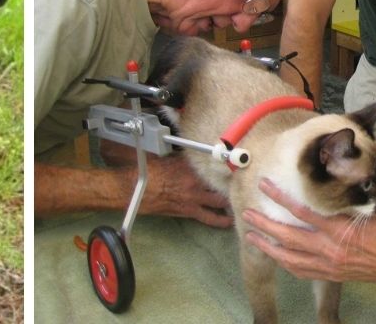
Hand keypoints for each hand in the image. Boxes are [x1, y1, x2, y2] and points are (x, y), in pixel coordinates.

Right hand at [100, 140, 231, 226]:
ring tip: (240, 200)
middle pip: (220, 182)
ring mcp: (192, 197)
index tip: (235, 162)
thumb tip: (188, 155)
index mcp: (187, 165)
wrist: (132, 190)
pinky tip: (228, 221)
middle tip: (243, 182)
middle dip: (232, 182)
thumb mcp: (162, 157)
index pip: (211, 162)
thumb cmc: (144, 172)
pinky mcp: (188, 210)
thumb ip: (179, 158)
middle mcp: (194, 181)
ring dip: (229, 200)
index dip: (225, 162)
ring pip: (220, 200)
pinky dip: (220, 219)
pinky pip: (209, 217)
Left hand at [241, 178, 375, 283]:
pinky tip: (274, 255)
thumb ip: (360, 189)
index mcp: (341, 228)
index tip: (265, 185)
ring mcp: (330, 264)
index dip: (280, 197)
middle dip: (264, 223)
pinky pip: (301, 271)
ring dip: (267, 245)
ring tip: (251, 234)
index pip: (302, 211)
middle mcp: (331, 248)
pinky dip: (284, 262)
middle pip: (288, 236)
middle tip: (246, 213)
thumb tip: (347, 166)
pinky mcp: (332, 274)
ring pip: (289, 257)